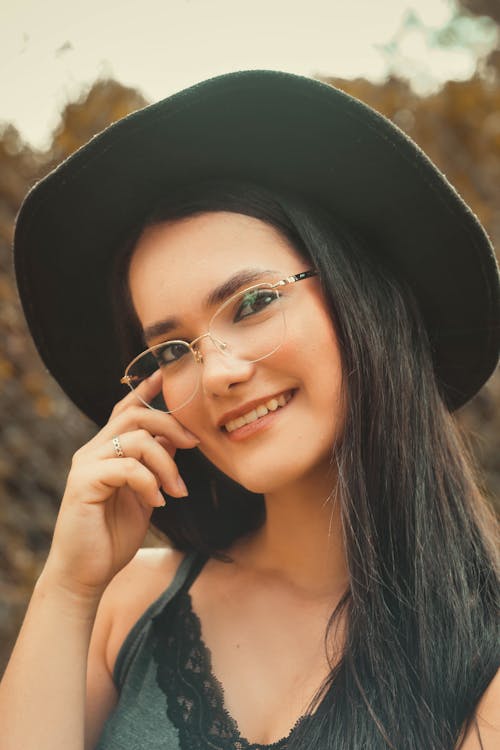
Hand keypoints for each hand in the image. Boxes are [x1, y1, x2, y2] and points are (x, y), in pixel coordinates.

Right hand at [43, 371, 198, 596]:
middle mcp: (93, 451)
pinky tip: (158, 502)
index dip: (148, 389)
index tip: (170, 370)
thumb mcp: (144, 494)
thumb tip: (174, 439)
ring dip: (166, 462)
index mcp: (107, 450)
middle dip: (172, 425)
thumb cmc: (113, 536)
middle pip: (136, 416)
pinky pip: (127, 467)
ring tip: (177, 490)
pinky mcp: (83, 483)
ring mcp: (86, 465)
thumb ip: (155, 466)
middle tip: (196, 445)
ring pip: (135, 438)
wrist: (86, 575)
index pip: (127, 409)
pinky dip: (149, 482)